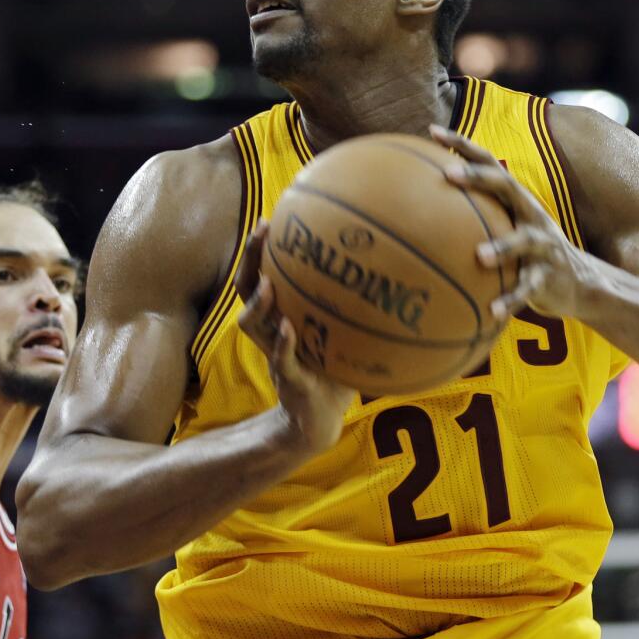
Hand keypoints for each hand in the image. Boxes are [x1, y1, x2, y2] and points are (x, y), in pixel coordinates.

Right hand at [235, 222, 355, 455]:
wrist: (321, 420)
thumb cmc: (335, 371)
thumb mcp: (343, 332)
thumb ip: (353, 305)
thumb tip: (391, 267)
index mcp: (280, 316)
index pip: (259, 275)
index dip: (258, 250)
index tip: (270, 219)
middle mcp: (271, 331)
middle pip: (246, 290)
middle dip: (250, 259)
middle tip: (262, 232)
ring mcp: (276, 354)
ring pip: (252, 325)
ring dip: (258, 303)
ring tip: (268, 283)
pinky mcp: (290, 380)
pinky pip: (281, 360)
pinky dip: (283, 344)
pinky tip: (289, 328)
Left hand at [430, 124, 600, 320]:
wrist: (579, 282)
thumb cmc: (527, 252)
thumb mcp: (505, 227)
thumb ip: (474, 214)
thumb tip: (420, 206)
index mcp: (514, 200)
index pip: (488, 163)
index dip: (462, 145)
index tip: (432, 132)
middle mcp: (530, 215)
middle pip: (505, 187)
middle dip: (478, 178)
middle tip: (449, 174)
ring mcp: (541, 245)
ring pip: (522, 241)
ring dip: (502, 247)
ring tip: (480, 256)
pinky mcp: (547, 277)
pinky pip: (526, 289)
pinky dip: (510, 300)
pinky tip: (492, 312)